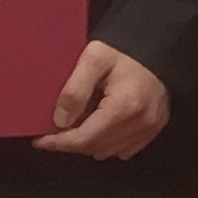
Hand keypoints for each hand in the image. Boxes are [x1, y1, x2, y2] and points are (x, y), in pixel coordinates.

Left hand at [35, 38, 168, 158]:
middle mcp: (140, 123)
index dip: (58, 143)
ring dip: (91, 142)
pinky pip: (124, 149)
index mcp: (124, 107)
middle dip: (72, 141)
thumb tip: (60, 122)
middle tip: (58, 126)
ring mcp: (150, 128)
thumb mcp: (93, 58)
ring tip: (82, 121)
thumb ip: (75, 90)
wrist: (158, 45)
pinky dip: (109, 142)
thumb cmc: (124, 50)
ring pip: (108, 151)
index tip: (39, 140)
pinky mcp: (155, 128)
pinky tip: (103, 123)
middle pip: (94, 148)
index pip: (84, 139)